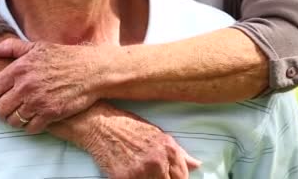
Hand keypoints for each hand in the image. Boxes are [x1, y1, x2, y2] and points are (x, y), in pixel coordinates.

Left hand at [0, 38, 106, 131]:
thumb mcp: (37, 47)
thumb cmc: (64, 57)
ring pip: (13, 121)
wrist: (92, 70)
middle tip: (7, 111)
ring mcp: (38, 101)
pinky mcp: (50, 113)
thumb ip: (11, 48)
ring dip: (15, 120)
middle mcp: (25, 86)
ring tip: (20, 116)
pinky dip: (30, 127)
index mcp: (19, 69)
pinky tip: (34, 120)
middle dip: (1, 112)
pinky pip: (30, 128)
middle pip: (0, 109)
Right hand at [72, 102, 201, 178]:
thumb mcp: (158, 134)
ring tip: (140, 172)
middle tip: (152, 175)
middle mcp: (157, 162)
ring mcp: (140, 172)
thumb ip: (178, 153)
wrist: (100, 124)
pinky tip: (129, 175)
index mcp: (169, 150)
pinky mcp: (123, 178)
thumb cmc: (129, 127)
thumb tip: (197, 165)